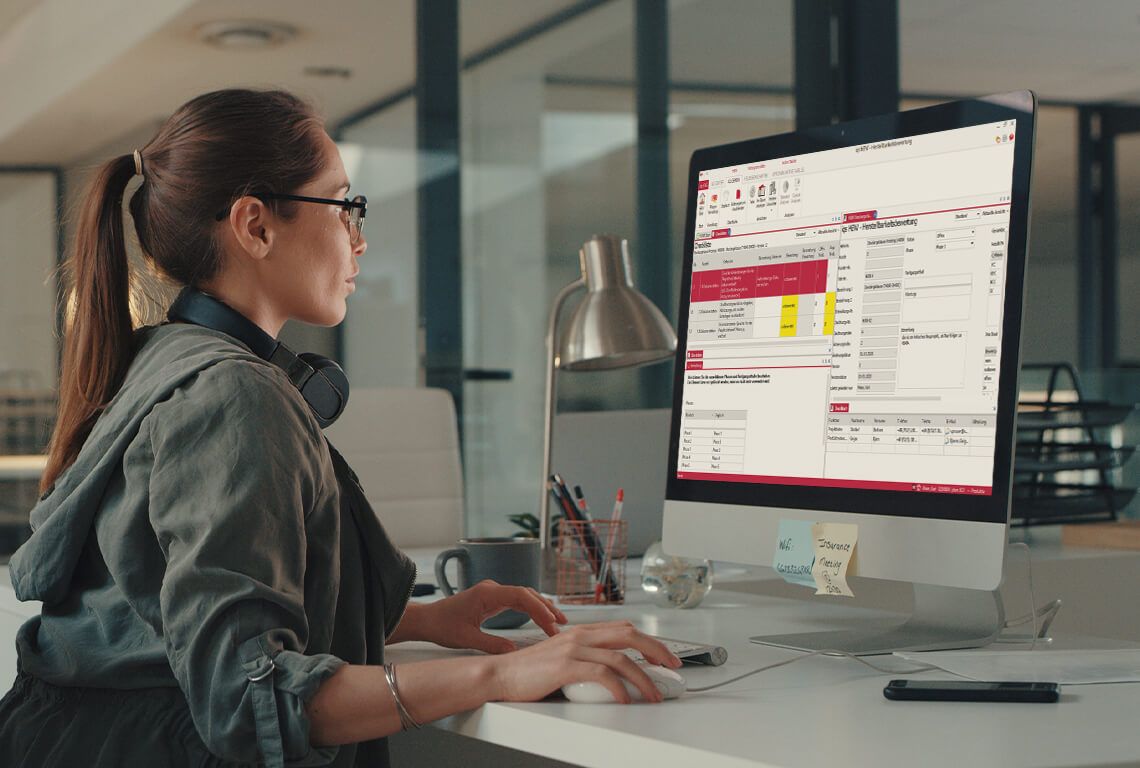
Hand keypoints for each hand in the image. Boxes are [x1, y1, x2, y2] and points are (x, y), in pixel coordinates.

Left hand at [420, 580, 567, 653]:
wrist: (427, 619)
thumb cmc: (442, 626)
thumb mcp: (467, 639)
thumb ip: (492, 645)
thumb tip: (515, 651)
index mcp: (487, 593)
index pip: (521, 596)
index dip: (539, 609)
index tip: (551, 623)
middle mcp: (492, 589)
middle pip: (527, 594)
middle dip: (546, 608)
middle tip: (561, 626)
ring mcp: (493, 593)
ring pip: (524, 596)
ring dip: (541, 608)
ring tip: (558, 622)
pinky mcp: (493, 599)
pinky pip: (517, 601)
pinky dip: (531, 609)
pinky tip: (541, 619)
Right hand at [488, 621, 683, 704]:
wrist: (499, 674)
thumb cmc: (528, 672)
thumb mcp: (562, 658)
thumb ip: (585, 659)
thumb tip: (613, 673)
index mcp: (580, 632)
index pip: (624, 629)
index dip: (649, 641)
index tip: (665, 656)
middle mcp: (579, 635)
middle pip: (629, 635)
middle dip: (656, 651)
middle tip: (672, 668)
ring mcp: (573, 649)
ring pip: (621, 658)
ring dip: (643, 678)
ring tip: (654, 694)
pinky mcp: (565, 665)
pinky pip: (602, 674)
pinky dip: (619, 687)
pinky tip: (626, 699)